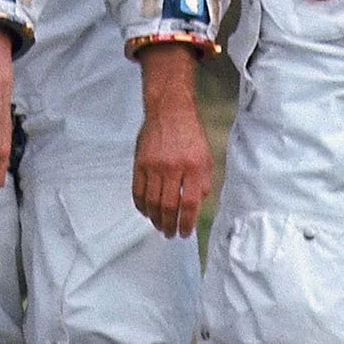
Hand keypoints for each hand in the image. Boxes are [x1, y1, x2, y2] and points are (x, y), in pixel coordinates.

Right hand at [132, 43, 211, 237]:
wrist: (170, 110)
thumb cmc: (190, 135)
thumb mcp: (206, 157)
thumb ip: (204, 183)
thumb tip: (196, 207)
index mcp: (194, 166)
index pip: (189, 204)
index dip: (186, 223)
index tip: (185, 232)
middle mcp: (173, 166)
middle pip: (168, 206)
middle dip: (169, 225)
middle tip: (170, 234)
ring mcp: (154, 164)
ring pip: (152, 202)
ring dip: (155, 219)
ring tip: (159, 226)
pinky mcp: (140, 162)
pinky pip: (137, 190)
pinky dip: (141, 205)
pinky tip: (146, 211)